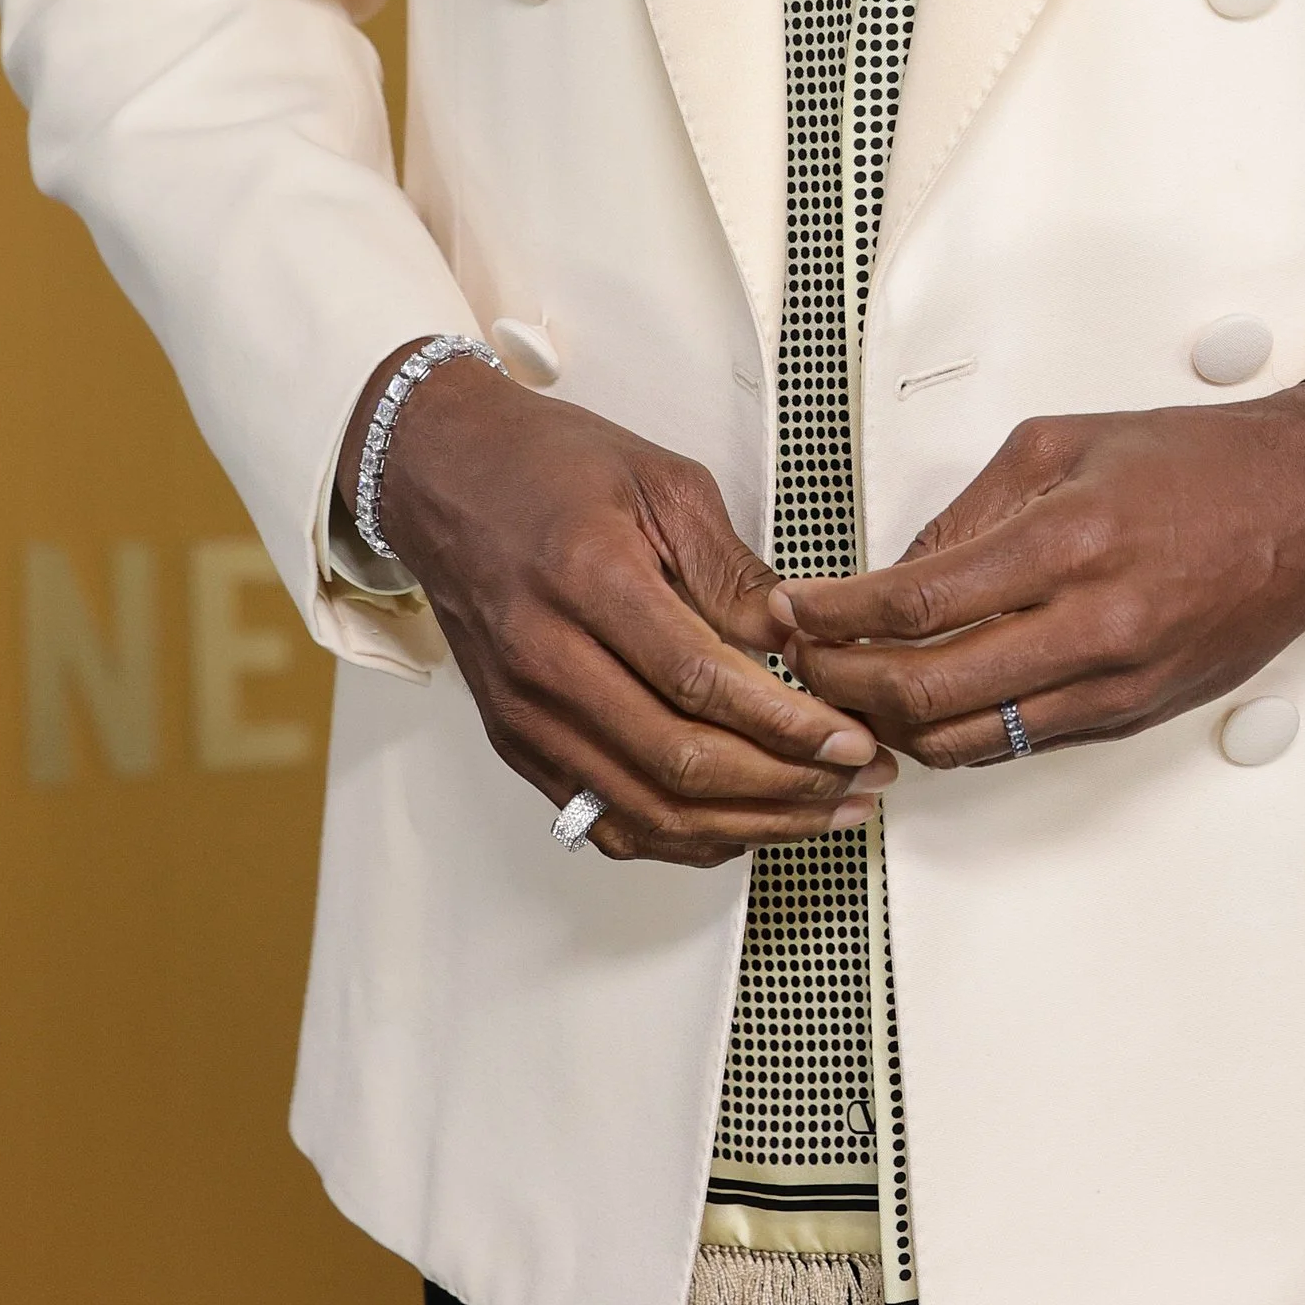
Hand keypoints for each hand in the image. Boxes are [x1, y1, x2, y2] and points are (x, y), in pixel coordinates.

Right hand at [345, 347, 890, 864]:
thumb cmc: (551, 465)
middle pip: (678, 760)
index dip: (787, 724)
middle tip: (861, 782)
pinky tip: (745, 825)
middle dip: (787, 785)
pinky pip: (606, 819)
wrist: (443, 476)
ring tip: (825, 812)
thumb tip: (803, 644)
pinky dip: (682, 839)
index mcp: (588, 578)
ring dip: (748, 825)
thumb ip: (732, 571)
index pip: (701, 682)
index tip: (855, 739)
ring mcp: (524, 714)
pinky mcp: (517, 744)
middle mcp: (546, 658)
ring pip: (647, 809)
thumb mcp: (661, 482)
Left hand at [775, 387, 1304, 768]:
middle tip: (804, 661)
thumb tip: (898, 572)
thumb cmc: (1198, 461)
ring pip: (970, 737)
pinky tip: (928, 705)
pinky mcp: (1133, 715)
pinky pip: (1023, 742)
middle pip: (930, 691)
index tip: (796, 612)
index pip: (919, 602)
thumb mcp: (1063, 443)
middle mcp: (1093, 626)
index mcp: (1069, 540)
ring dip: (895, 722)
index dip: (838, 617)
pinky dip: (961, 732)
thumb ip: (972, 511)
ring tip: (852, 689)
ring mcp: (1116, 683)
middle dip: (845, 683)